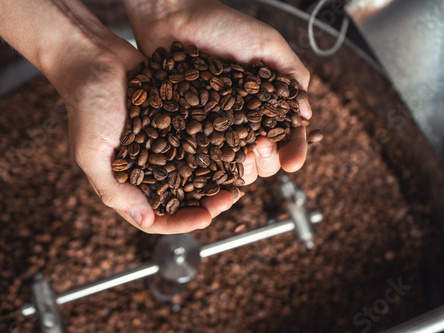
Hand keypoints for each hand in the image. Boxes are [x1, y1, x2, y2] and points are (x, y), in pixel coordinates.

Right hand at [59, 35, 233, 233]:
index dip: (181, 222)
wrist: (95, 59)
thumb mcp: (91, 153)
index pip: (155, 216)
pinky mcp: (175, 123)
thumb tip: (145, 220)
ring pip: (194, 172)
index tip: (206, 218)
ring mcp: (162, 146)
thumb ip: (113, 189)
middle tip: (230, 198)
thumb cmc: (86, 106)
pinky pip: (198, 141)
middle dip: (206, 202)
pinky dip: (215, 146)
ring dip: (216, 177)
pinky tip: (233, 146)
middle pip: (181, 198)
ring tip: (238, 176)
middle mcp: (147, 169)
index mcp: (124, 183)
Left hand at [123, 0, 310, 214]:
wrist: (176, 18)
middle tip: (260, 146)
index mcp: (268, 105)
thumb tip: (307, 115)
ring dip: (242, 169)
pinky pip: (202, 157)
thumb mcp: (268, 45)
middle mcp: (244, 121)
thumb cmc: (224, 26)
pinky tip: (213, 165)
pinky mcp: (190, 129)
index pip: (288, 137)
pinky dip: (210, 166)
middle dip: (268, 160)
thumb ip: (293, 75)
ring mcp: (216, 128)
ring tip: (239, 156)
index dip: (293, 151)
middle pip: (264, 159)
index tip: (292, 161)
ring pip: (235, 166)